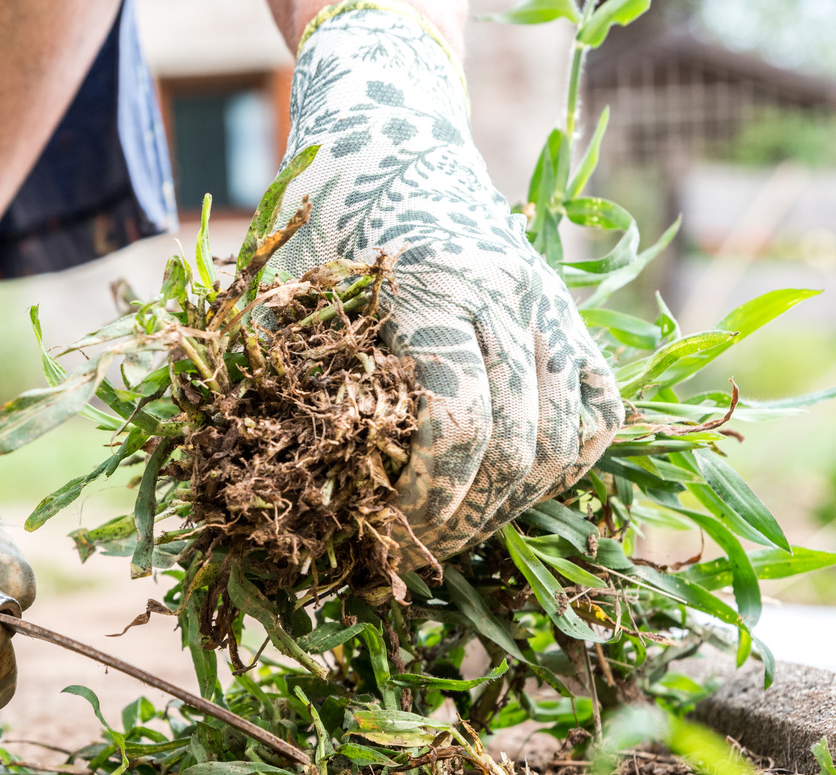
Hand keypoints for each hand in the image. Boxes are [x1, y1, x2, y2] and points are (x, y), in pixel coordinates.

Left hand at [267, 3, 621, 568]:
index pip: (456, 423)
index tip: (388, 537)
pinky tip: (516, 491)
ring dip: (517, 501)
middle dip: (467, 515)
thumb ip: (286, 366)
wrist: (393, 136)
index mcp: (433, 287)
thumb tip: (260, 472)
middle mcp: (506, 294)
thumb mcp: (293, 282)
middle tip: (416, 552)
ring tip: (460, 529)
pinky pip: (601, 406)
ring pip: (567, 435)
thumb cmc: (327, 217)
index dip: (427, 498)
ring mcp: (548, 302)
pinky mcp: (570, 311)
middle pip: (515, 445)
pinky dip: (569, 460)